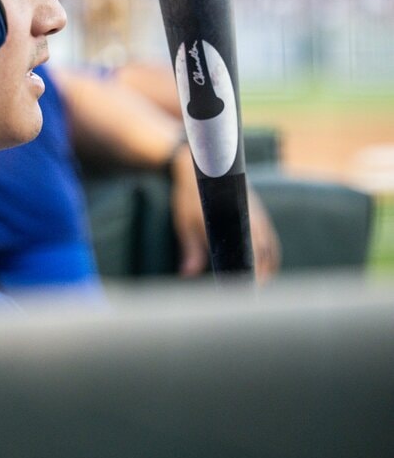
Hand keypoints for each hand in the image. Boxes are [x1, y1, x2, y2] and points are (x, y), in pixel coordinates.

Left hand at [170, 146, 280, 282]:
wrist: (202, 163)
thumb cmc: (190, 194)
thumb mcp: (185, 221)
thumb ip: (190, 248)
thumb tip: (188, 274)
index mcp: (236, 219)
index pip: (251, 253)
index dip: (253, 273)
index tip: (250, 290)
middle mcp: (252, 216)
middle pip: (264, 253)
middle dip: (261, 275)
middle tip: (253, 294)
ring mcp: (258, 213)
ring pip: (270, 247)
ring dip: (268, 267)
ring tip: (260, 286)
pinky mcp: (259, 211)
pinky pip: (270, 238)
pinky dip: (270, 255)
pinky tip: (264, 268)